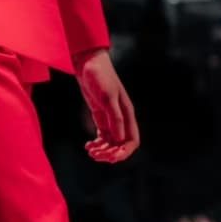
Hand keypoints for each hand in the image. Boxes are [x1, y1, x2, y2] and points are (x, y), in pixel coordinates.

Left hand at [73, 48, 139, 163]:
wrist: (88, 64)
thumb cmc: (100, 77)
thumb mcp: (107, 97)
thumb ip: (114, 117)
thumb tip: (119, 139)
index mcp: (127, 114)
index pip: (132, 141)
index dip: (124, 152)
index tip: (111, 158)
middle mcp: (121, 118)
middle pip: (120, 145)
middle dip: (110, 153)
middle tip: (95, 155)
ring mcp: (111, 118)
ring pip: (111, 142)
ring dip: (102, 150)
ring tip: (90, 151)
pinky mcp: (101, 116)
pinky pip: (102, 136)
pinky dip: (97, 143)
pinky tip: (88, 145)